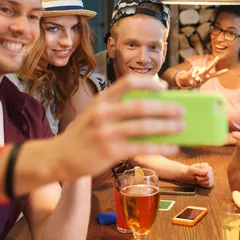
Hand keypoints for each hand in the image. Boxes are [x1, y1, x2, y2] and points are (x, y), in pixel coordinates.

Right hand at [57, 75, 183, 178]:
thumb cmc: (83, 135)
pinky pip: (141, 147)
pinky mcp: (109, 151)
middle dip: (165, 108)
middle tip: (181, 110)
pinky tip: (172, 146)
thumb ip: (116, 109)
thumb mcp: (94, 114)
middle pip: (141, 106)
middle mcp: (103, 113)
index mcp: (101, 100)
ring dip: (167, 127)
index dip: (149, 83)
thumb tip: (153, 108)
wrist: (57, 157)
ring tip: (181, 127)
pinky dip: (160, 146)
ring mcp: (106, 133)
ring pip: (144, 127)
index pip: (128, 82)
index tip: (164, 88)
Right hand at [176, 56, 227, 87]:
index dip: (221, 72)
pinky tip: (192, 76)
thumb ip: (198, 82)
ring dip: (199, 74)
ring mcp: (200, 69)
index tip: (227, 70)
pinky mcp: (195, 67)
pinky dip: (193, 74)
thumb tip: (198, 78)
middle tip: (218, 57)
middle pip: (210, 66)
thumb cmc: (194, 83)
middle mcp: (205, 72)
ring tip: (195, 78)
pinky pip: (195, 71)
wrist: (187, 80)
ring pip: (202, 69)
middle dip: (214, 62)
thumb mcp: (197, 85)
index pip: (215, 74)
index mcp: (208, 77)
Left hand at [184, 163, 213, 187]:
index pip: (207, 172)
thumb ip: (199, 171)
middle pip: (208, 178)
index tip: (195, 174)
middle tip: (196, 177)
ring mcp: (210, 175)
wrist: (187, 176)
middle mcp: (209, 170)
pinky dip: (203, 185)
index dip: (200, 175)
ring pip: (208, 182)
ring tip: (198, 180)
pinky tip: (200, 182)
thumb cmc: (189, 172)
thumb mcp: (192, 170)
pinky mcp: (210, 181)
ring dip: (201, 183)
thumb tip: (207, 171)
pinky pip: (209, 185)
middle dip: (200, 179)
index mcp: (206, 165)